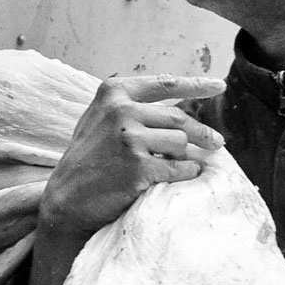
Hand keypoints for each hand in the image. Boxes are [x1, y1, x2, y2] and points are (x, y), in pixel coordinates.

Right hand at [31, 73, 225, 284]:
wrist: (66, 199)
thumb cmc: (88, 160)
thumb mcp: (99, 120)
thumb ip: (129, 107)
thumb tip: (176, 109)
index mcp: (114, 93)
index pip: (165, 85)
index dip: (196, 85)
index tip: (218, 86)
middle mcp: (121, 110)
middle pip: (179, 118)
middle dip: (202, 132)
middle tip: (218, 143)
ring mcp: (129, 138)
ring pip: (181, 143)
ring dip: (189, 156)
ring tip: (186, 165)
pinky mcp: (139, 166)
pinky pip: (180, 167)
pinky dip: (188, 173)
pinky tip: (184, 176)